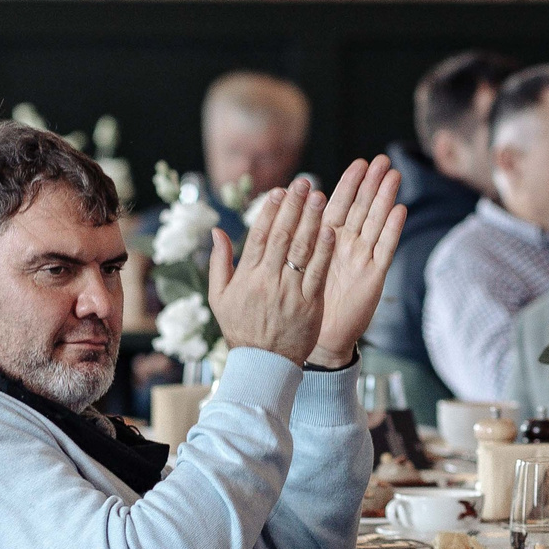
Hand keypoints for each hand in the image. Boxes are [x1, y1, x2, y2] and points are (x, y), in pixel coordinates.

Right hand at [210, 179, 332, 364]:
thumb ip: (220, 263)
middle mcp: (269, 281)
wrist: (264, 364)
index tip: (279, 190)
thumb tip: (217, 231)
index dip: (271, 210)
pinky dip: (324, 250)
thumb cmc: (240, 329)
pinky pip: (318, 272)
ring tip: (320, 197)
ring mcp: (291, 292)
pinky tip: (331, 230)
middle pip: (284, 236)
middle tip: (304, 183)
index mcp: (247, 277)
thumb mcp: (219, 297)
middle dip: (294, 207)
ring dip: (312, 221)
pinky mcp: (310, 305)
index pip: (260, 235)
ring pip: (303, 250)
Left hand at [307, 155, 407, 367]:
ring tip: (394, 175)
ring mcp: (363, 259)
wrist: (320, 336)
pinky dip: (391, 230)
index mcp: (328, 240)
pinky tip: (399, 210)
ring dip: (385, 199)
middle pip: (362, 208)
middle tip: (383, 160)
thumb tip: (297, 204)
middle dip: (372, 184)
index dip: (350, 184)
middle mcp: (348, 245)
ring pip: (375, 222)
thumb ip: (297, 235)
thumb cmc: (306, 300)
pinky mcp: (374, 276)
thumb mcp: (296, 263)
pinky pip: (384, 249)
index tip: (359, 162)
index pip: (340, 204)